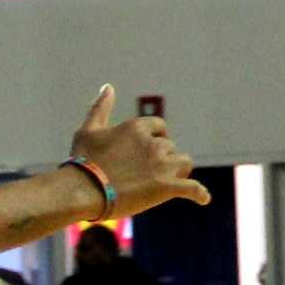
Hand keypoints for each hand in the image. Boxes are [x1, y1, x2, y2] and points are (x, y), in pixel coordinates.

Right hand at [66, 85, 207, 219]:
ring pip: (184, 163)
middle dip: (162, 159)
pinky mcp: (167, 187)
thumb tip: (108, 86)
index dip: (156, 138)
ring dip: (178, 171)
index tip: (147, 150)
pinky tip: (203, 199)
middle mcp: (154, 143)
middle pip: (170, 148)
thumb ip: (101, 107)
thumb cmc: (82, 161)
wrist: (82, 191)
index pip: (159, 128)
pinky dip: (199, 194)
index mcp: (138, 128)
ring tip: (168, 182)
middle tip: (146, 174)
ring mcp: (163, 165)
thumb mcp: (89, 130)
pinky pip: (193, 188)